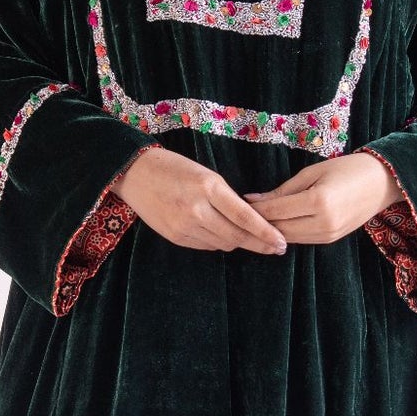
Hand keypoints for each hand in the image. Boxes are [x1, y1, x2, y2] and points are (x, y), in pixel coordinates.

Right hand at [116, 143, 289, 254]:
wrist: (135, 173)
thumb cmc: (174, 168)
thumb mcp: (205, 174)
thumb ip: (226, 198)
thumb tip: (249, 222)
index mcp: (209, 187)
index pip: (245, 217)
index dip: (266, 233)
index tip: (282, 242)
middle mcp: (197, 209)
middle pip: (236, 235)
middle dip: (259, 244)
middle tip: (276, 247)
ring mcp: (184, 226)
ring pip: (222, 243)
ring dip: (237, 242)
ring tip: (249, 238)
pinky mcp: (175, 237)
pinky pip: (205, 246)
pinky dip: (217, 242)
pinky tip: (221, 235)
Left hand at [242, 151, 398, 244]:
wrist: (382, 182)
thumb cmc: (347, 168)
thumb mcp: (312, 172)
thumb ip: (283, 190)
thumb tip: (253, 200)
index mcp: (318, 201)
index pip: (276, 211)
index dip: (254, 209)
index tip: (237, 203)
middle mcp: (323, 223)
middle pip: (279, 229)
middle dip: (258, 223)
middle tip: (239, 214)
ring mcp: (329, 235)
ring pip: (289, 238)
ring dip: (271, 230)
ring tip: (254, 220)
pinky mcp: (331, 239)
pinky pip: (302, 239)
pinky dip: (287, 232)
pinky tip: (276, 225)